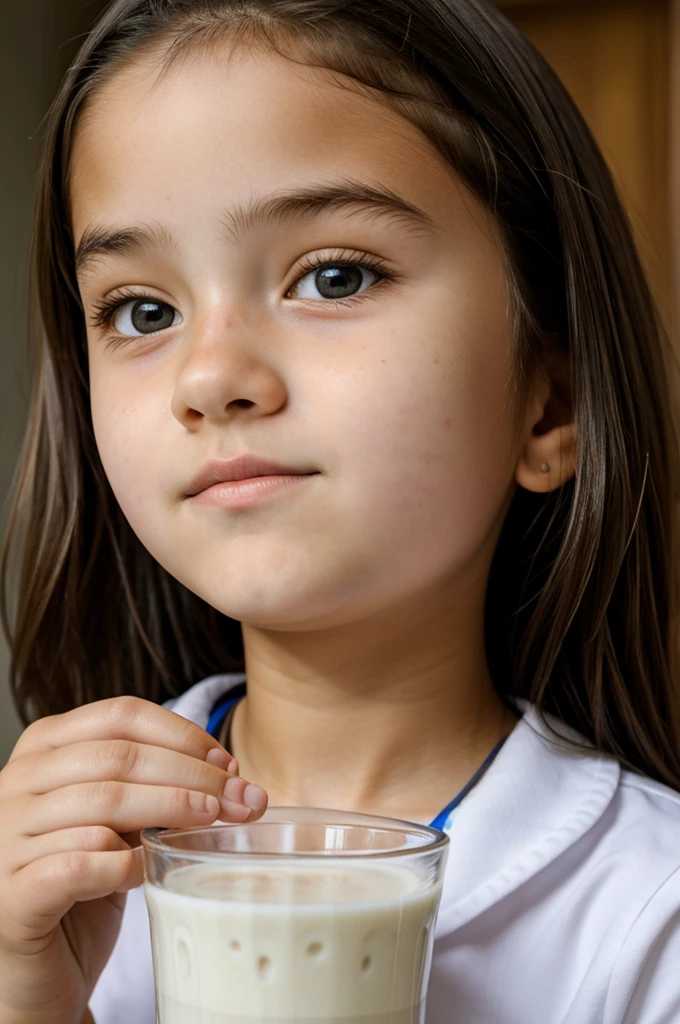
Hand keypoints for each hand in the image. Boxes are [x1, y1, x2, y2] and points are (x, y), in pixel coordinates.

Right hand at [0, 695, 267, 1023]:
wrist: (31, 971)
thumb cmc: (80, 885)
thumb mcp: (117, 822)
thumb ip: (153, 788)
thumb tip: (229, 774)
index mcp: (42, 749)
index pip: (121, 715)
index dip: (183, 735)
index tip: (228, 764)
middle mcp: (15, 784)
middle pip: (120, 757)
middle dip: (192, 774)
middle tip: (240, 799)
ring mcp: (5, 838)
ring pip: (103, 803)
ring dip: (171, 809)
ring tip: (212, 824)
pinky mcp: (11, 896)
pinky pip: (77, 864)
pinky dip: (122, 865)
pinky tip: (145, 872)